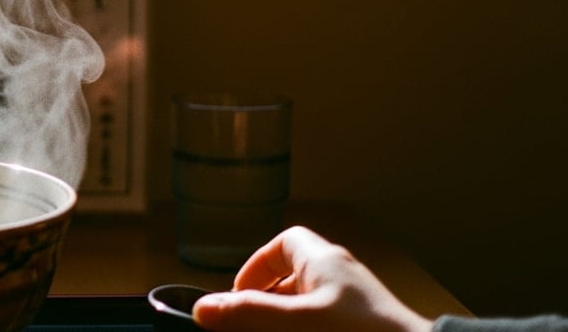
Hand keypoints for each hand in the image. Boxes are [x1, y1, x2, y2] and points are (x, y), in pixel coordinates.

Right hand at [192, 226, 432, 331]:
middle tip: (250, 325)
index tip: (239, 296)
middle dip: (266, 302)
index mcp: (323, 260)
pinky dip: (307, 330)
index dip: (256, 266)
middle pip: (292, 278)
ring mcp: (356, 305)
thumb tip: (202, 308)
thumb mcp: (295, 322)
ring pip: (309, 305)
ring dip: (285, 321)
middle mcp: (341, 277)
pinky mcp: (365, 326)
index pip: (283, 244)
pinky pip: (326, 322)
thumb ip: (248, 314)